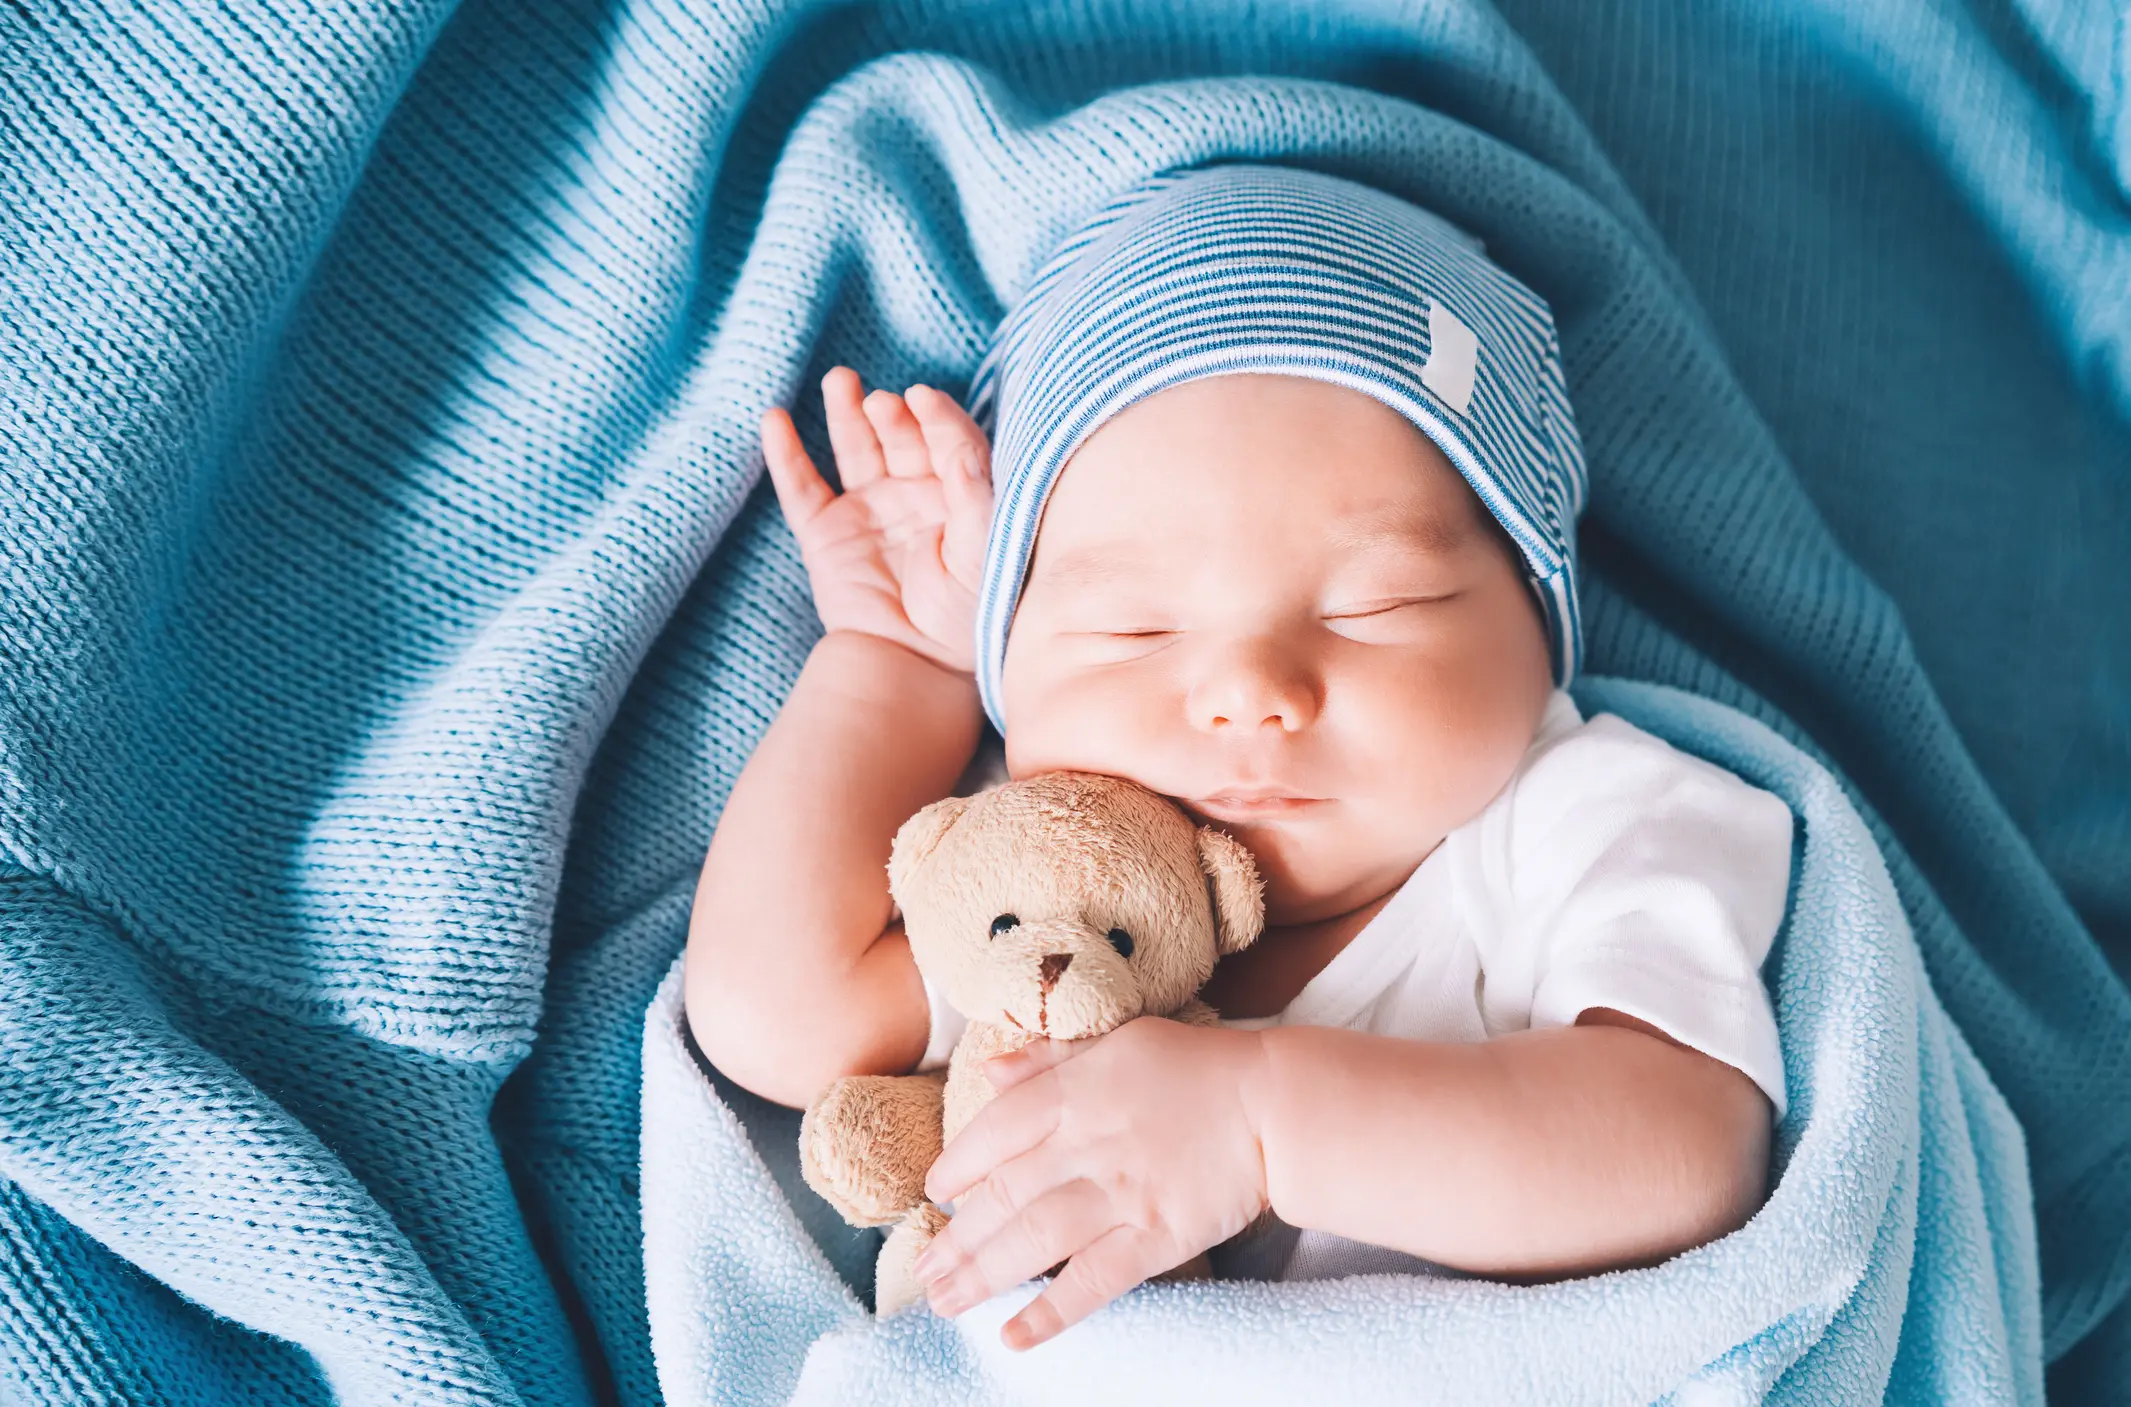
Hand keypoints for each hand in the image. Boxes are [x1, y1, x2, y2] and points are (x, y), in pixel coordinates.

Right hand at [761, 367, 993, 673]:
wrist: (915, 664)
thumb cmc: (964, 613)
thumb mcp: (984, 546)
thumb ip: (975, 489)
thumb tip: (954, 433)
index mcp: (957, 496)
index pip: (948, 440)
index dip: (936, 416)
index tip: (923, 397)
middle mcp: (913, 496)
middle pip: (900, 437)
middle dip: (890, 414)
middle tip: (881, 402)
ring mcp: (867, 512)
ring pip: (853, 448)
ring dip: (844, 412)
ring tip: (840, 381)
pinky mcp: (826, 534)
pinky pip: (801, 487)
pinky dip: (786, 454)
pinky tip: (775, 419)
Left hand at [912, 1018, 1270, 1349]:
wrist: (1273, 1107)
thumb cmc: (1195, 1069)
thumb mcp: (1118, 1040)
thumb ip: (1051, 1057)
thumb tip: (991, 1069)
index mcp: (1074, 1091)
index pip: (996, 1130)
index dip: (958, 1162)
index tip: (934, 1191)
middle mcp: (1087, 1143)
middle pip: (1004, 1195)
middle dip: (957, 1237)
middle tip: (923, 1269)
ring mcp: (1120, 1194)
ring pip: (1034, 1240)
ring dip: (983, 1275)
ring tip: (944, 1303)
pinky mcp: (1155, 1237)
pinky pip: (1092, 1281)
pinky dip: (1050, 1312)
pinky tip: (1013, 1335)